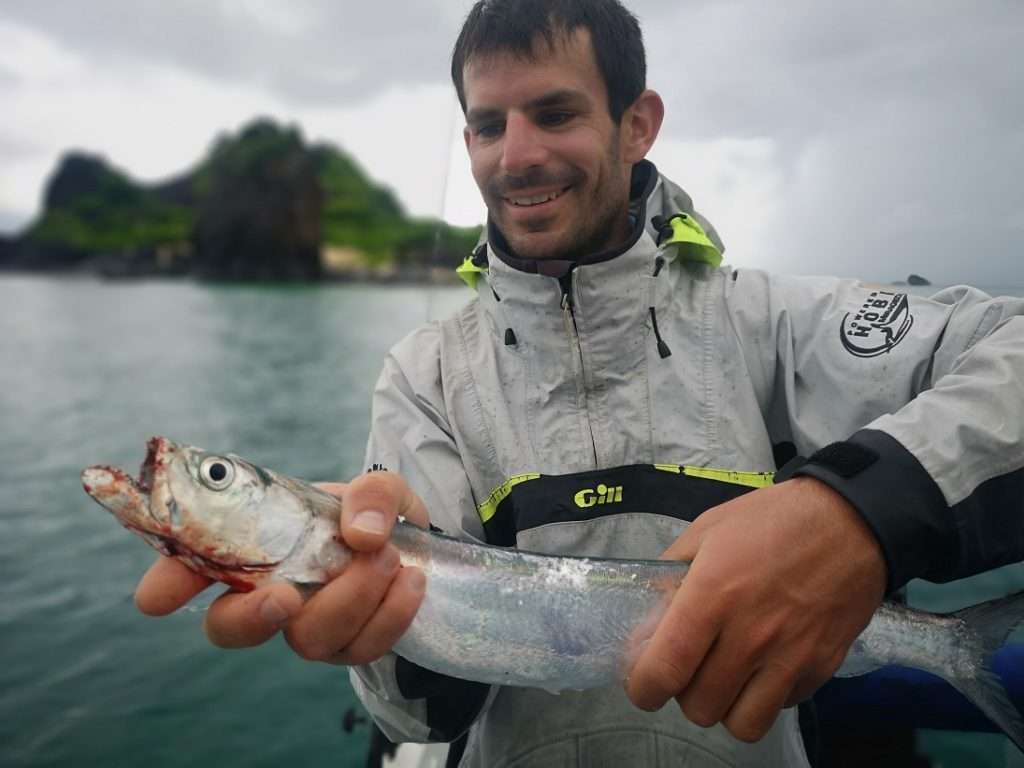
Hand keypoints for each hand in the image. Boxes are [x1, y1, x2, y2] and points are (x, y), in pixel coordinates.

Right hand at [134, 472, 428, 664]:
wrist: (420, 550)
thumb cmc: (377, 516)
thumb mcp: (380, 489)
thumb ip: (373, 492)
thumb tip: (362, 533)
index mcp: (257, 545)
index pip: (196, 564)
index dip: (170, 580)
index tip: (156, 597)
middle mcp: (271, 591)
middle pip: (230, 628)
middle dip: (250, 619)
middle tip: (285, 595)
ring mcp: (308, 626)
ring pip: (307, 638)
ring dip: (350, 597)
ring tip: (388, 556)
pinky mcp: (350, 647)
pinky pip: (361, 648)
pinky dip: (391, 614)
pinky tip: (411, 581)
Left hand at [624, 477, 885, 741]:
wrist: (850, 521)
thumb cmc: (771, 519)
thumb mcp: (707, 530)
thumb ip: (670, 574)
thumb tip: (648, 619)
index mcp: (712, 596)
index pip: (665, 670)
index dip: (644, 687)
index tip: (643, 681)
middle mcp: (750, 635)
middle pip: (700, 706)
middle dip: (684, 693)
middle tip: (689, 668)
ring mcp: (789, 657)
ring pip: (741, 723)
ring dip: (725, 706)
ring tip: (724, 677)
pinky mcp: (820, 668)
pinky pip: (780, 707)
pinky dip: (765, 696)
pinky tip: (762, 665)